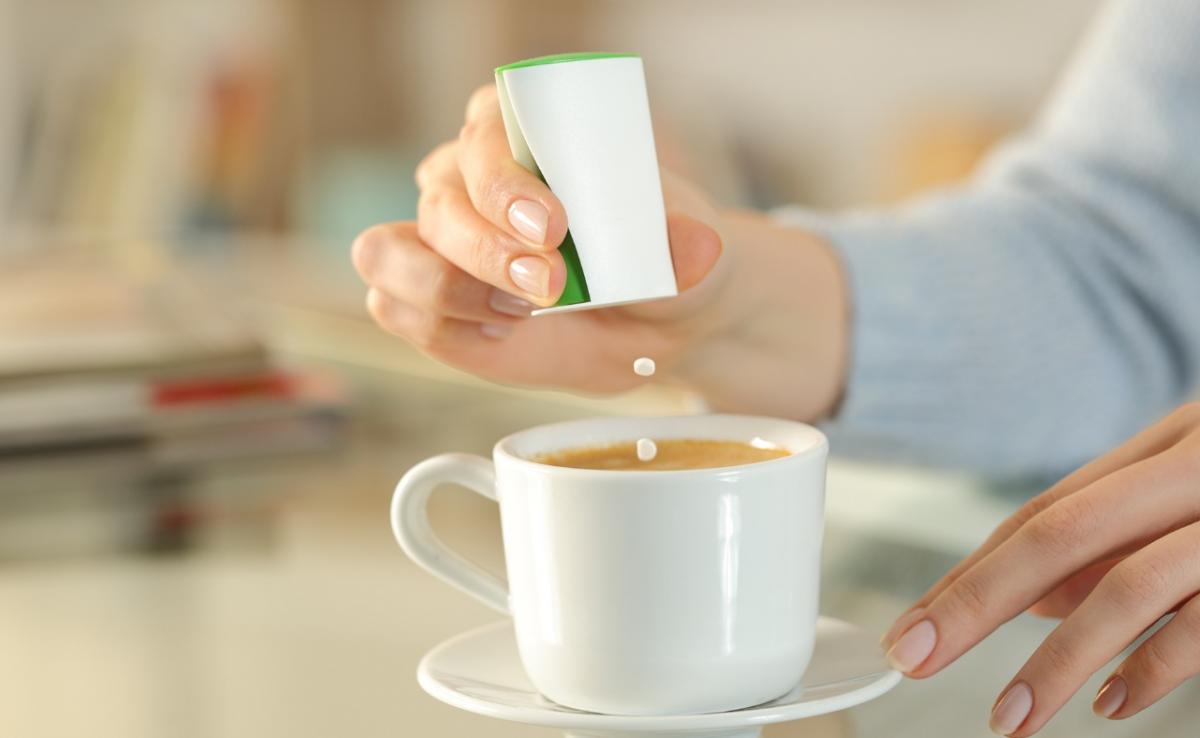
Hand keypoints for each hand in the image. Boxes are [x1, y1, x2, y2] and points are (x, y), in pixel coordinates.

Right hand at [352, 84, 847, 418]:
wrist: (654, 322)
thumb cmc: (663, 264)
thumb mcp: (692, 254)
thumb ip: (688, 247)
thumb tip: (695, 245)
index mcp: (521, 132)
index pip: (485, 136)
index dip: (504, 181)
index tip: (553, 226)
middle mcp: (464, 177)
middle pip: (439, 202)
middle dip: (487, 250)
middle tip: (550, 286)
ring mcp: (436, 240)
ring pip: (388, 253)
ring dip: (446, 287)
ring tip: (518, 314)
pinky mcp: (427, 300)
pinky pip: (394, 307)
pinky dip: (440, 325)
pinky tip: (498, 333)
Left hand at [881, 403, 1199, 735]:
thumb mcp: (1187, 495)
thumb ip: (1113, 544)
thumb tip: (1034, 604)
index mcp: (1161, 449)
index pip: (1041, 513)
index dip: (968, 573)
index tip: (911, 627)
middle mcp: (1189, 472)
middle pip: (1059, 533)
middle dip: (975, 602)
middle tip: (916, 658)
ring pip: (1127, 586)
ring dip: (1055, 660)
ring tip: (1009, 717)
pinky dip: (1152, 670)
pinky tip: (1109, 704)